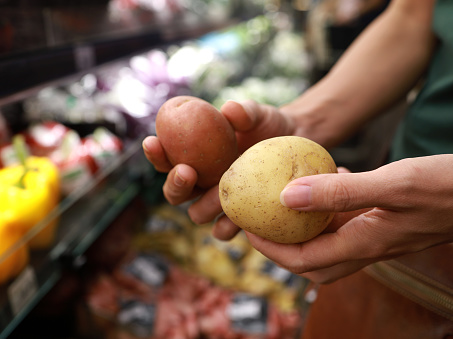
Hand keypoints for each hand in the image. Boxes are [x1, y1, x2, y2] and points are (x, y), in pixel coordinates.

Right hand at [143, 99, 294, 239]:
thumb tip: (229, 110)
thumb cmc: (268, 125)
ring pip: (197, 214)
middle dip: (175, 185)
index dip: (155, 153)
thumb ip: (244, 112)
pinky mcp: (240, 217)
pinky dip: (226, 226)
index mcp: (195, 157)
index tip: (154, 141)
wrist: (296, 142)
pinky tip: (236, 218)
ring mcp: (219, 202)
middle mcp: (202, 182)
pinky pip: (224, 230)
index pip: (166, 159)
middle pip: (175, 193)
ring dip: (202, 206)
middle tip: (186, 171)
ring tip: (217, 193)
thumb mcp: (258, 114)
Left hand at [245, 154, 452, 283]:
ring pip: (328, 241)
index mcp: (363, 243)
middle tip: (259, 221)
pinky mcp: (384, 220)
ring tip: (280, 201)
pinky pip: (347, 219)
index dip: (270, 249)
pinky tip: (324, 179)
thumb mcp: (392, 184)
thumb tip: (287, 196)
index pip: (303, 260)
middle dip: (280, 246)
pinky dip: (328, 206)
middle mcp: (366, 245)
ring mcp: (376, 234)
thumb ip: (340, 192)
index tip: (247, 227)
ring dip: (302, 227)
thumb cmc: (449, 189)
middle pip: (311, 260)